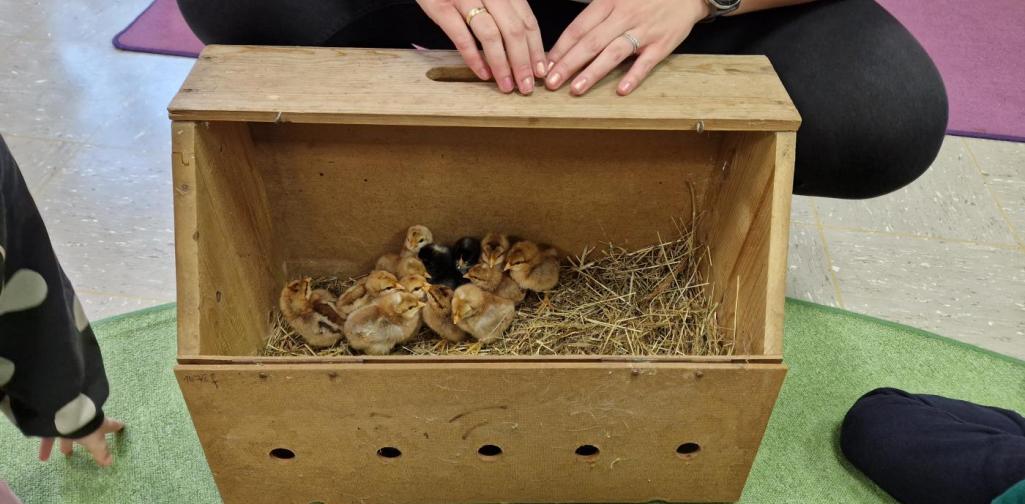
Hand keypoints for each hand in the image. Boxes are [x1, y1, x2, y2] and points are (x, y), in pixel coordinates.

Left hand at [39, 417, 124, 466]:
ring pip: (67, 433)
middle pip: (86, 430)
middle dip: (83, 439)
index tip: (121, 426)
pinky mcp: (56, 421)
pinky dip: (47, 446)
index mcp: (99, 424)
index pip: (111, 425)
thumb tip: (110, 462)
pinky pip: (51, 435)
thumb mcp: (96, 442)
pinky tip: (43, 455)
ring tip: (57, 456)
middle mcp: (86, 420)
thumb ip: (101, 452)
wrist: (66, 412)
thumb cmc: (86, 427)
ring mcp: (71, 420)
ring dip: (63, 445)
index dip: (116, 426)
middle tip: (85, 445)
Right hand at [416, 0, 547, 93]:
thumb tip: (524, 46)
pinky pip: (461, 37)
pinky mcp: (441, 7)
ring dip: (502, 64)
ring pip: (491, 35)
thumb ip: (505, 10)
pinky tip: (483, 73)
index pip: (527, 21)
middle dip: (523, 62)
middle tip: (527, 86)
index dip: (536, 48)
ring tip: (507, 85)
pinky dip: (474, 58)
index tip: (541, 71)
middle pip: (514, 30)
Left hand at [546, 0, 711, 95]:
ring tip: (576, 89)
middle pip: (590, 42)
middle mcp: (624, 16)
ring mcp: (644, 31)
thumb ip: (595, 14)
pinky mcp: (662, 43)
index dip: (560, 48)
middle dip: (568, 64)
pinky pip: (646, 62)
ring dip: (593, 72)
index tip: (545, 65)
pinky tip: (621, 90)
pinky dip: (634, 76)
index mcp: (609, 2)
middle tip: (551, 82)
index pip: (578, 28)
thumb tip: (570, 39)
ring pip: (613, 53)